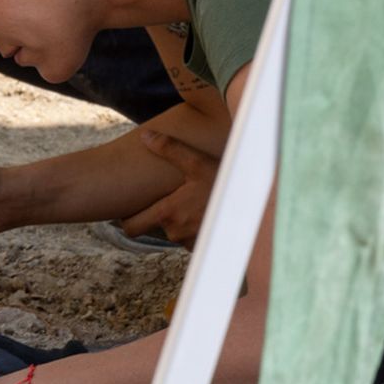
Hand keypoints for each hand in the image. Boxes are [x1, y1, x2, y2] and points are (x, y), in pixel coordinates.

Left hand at [119, 130, 219, 244]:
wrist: (256, 206)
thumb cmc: (227, 184)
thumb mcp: (198, 162)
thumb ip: (169, 149)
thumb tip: (145, 136)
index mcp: (168, 212)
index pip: (132, 227)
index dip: (127, 219)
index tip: (130, 210)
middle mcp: (176, 231)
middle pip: (153, 228)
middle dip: (155, 218)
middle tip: (165, 200)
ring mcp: (190, 242)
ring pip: (174, 233)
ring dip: (178, 222)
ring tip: (189, 204)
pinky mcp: (205, 247)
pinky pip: (190, 239)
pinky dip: (193, 229)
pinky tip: (202, 214)